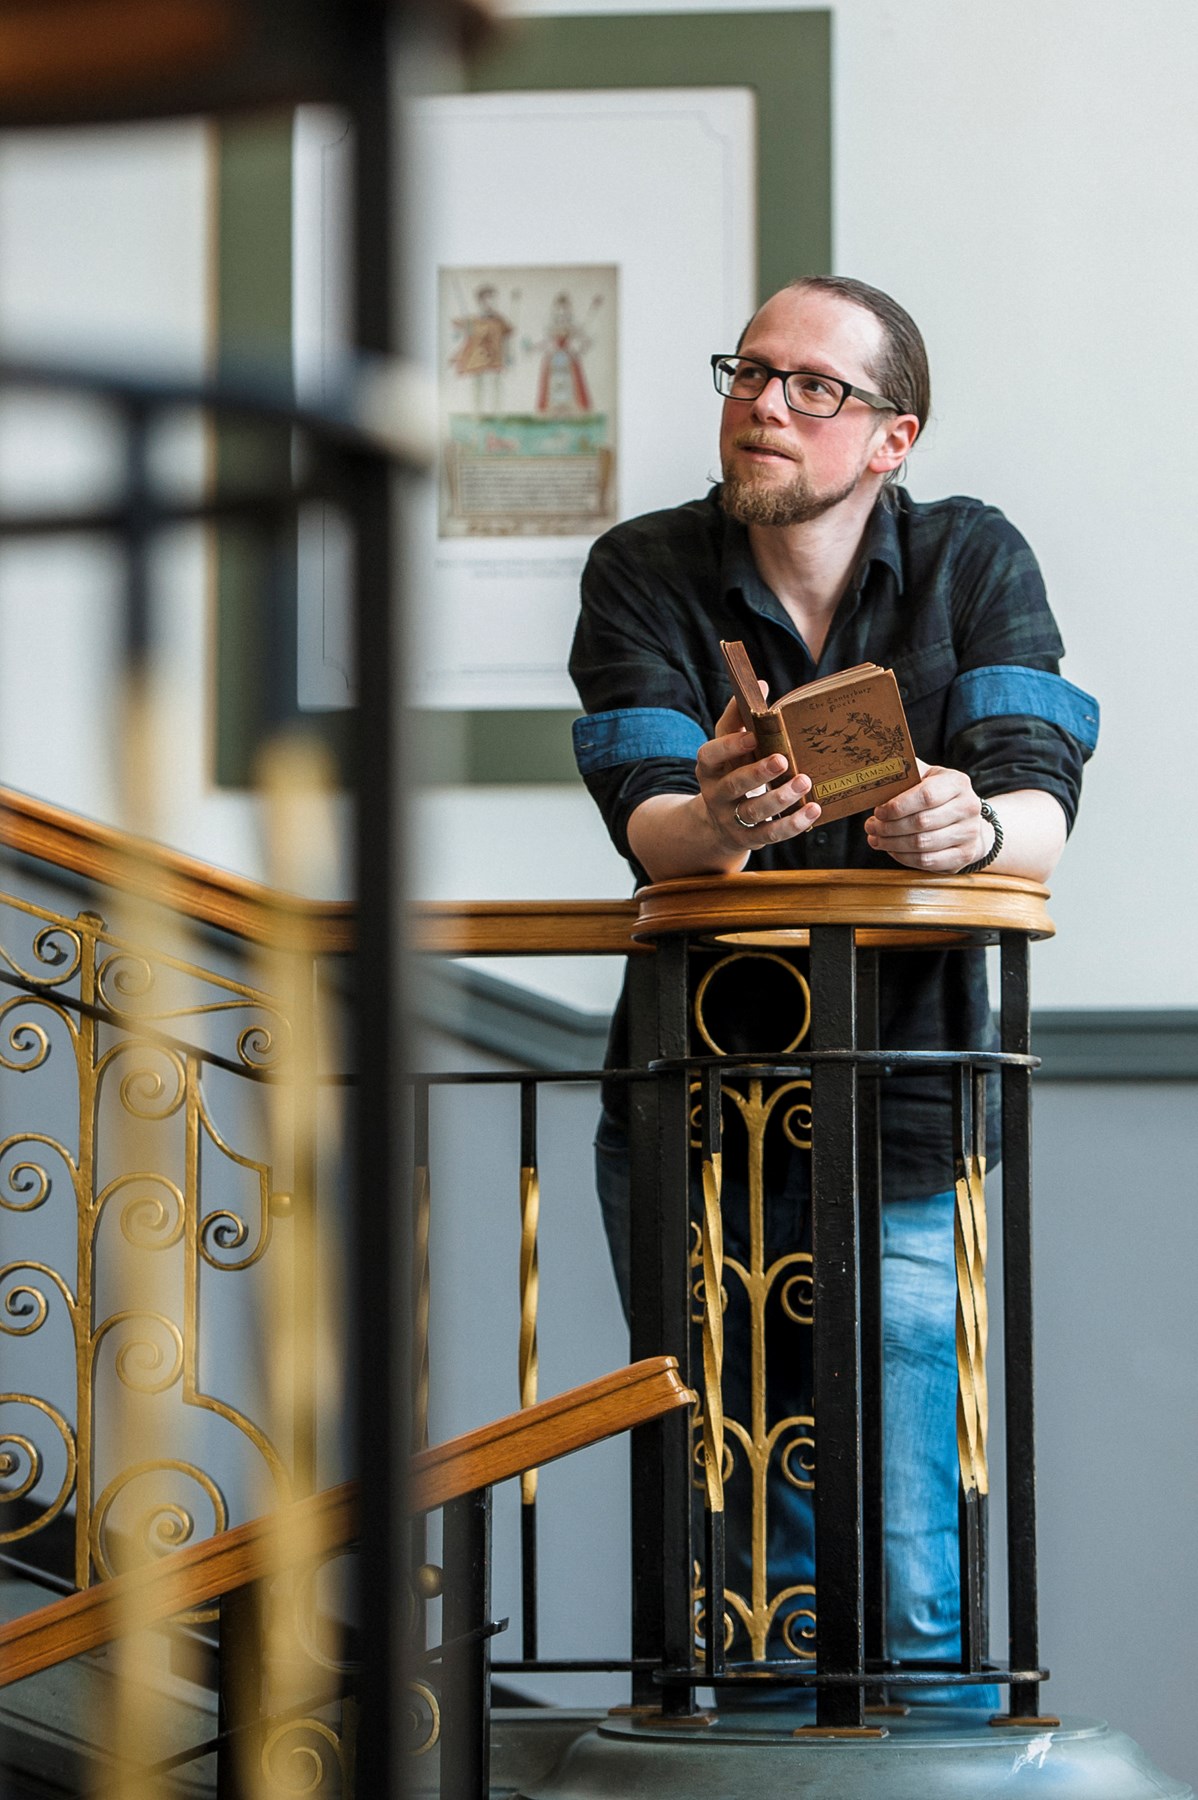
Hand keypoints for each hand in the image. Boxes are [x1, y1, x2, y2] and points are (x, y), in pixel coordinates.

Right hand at [696, 693, 820, 851]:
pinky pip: (771, 834)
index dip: (730, 746)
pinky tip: (813, 810)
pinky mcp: (749, 838)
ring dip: (780, 798)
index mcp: (709, 767)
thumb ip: (740, 717)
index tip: (754, 735)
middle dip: (758, 773)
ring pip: (754, 811)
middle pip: (733, 784)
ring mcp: (731, 819)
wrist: (720, 822)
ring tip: (804, 782)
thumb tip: (761, 684)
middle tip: (783, 760)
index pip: (711, 755)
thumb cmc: (732, 770)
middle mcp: (716, 794)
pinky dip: (793, 824)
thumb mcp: (729, 745)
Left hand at [865, 759, 990, 871]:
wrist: (968, 820)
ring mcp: (969, 833)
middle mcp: (968, 807)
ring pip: (922, 844)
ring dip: (893, 843)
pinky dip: (904, 857)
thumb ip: (906, 775)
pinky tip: (892, 850)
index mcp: (957, 782)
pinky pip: (928, 861)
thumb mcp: (927, 778)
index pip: (926, 796)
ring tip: (877, 839)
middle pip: (921, 822)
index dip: (898, 806)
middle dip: (889, 827)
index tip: (878, 811)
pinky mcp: (964, 855)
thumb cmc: (939, 796)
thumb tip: (876, 775)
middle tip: (871, 827)